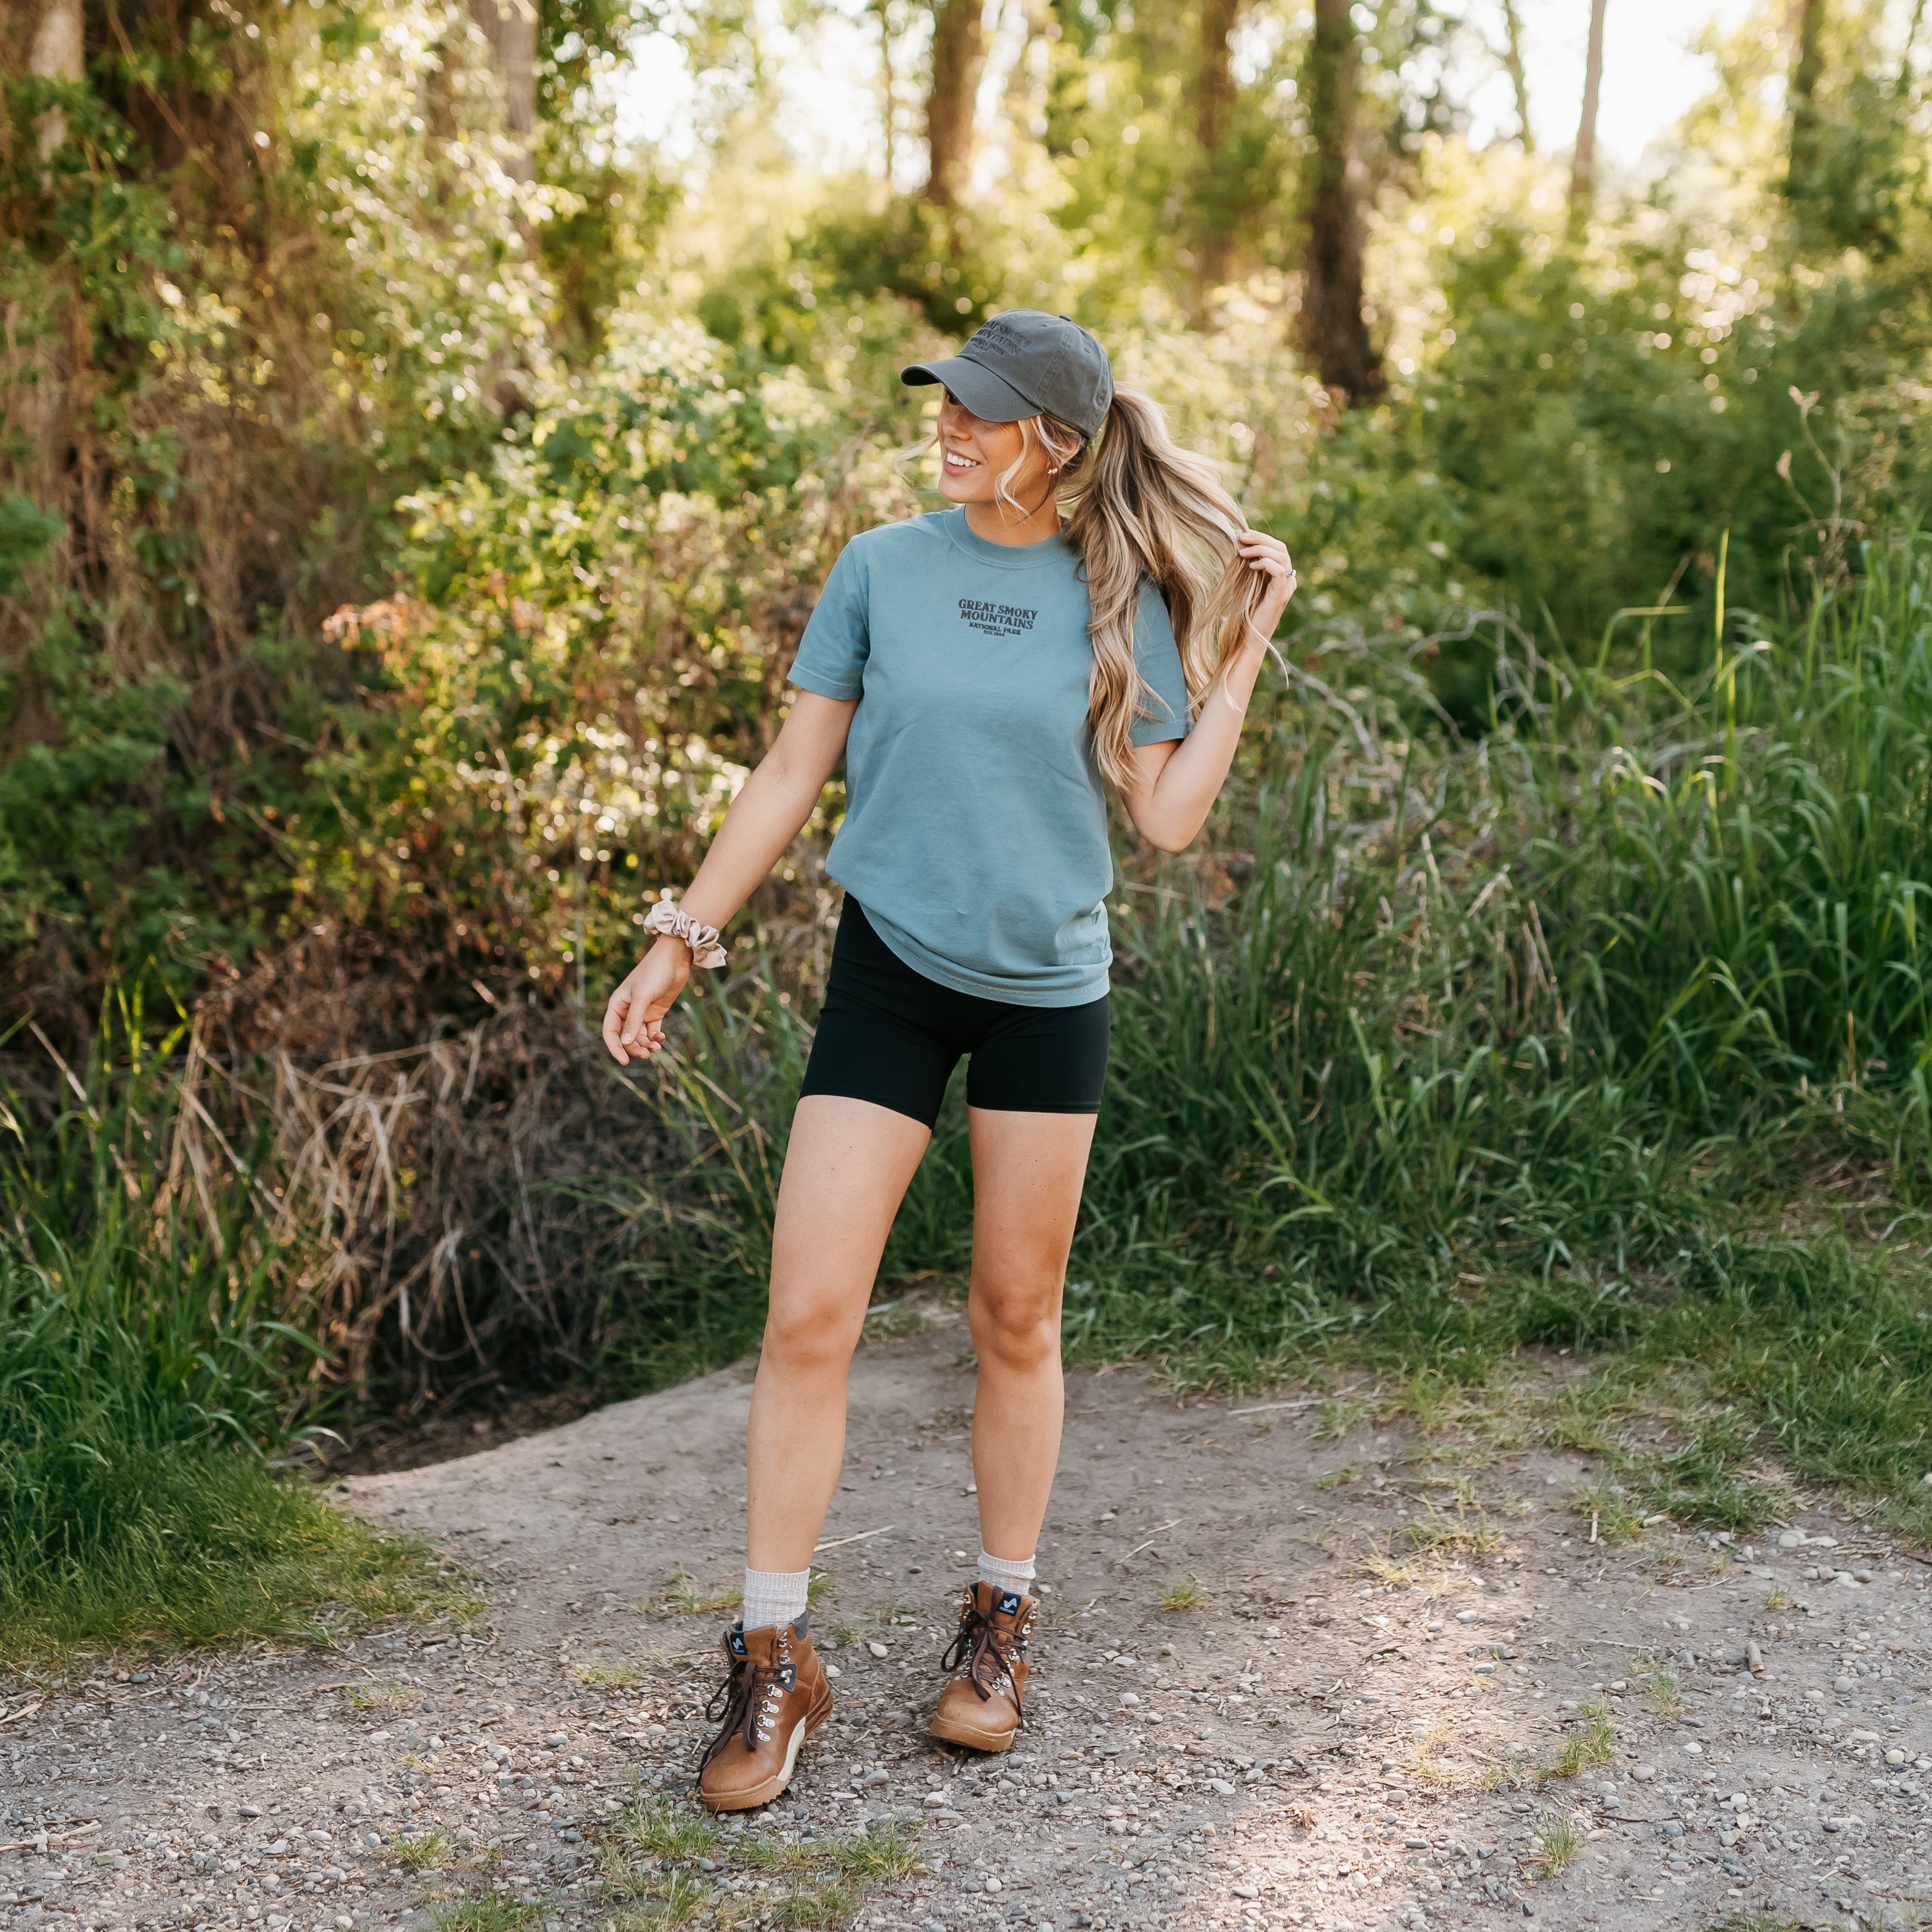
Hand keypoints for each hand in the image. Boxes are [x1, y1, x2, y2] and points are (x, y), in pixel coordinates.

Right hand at [602, 937, 690, 1064]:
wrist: (675, 958)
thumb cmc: (655, 972)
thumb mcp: (643, 997)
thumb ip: (634, 1020)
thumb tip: (625, 1044)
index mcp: (617, 1005)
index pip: (610, 1032)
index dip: (615, 1048)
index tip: (624, 1061)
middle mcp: (627, 1010)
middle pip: (626, 1038)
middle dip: (635, 1048)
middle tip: (648, 1054)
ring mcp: (642, 1012)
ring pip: (640, 1037)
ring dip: (647, 1045)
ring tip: (658, 1046)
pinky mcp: (656, 1013)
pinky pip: (652, 1032)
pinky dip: (656, 1038)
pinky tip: (661, 1038)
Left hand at [1237, 529, 1296, 643]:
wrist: (1247, 639)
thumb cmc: (1243, 614)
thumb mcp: (1244, 583)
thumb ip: (1246, 565)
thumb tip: (1237, 541)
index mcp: (1281, 576)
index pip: (1277, 547)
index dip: (1260, 538)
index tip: (1241, 535)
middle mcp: (1288, 580)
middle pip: (1281, 548)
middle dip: (1260, 539)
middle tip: (1241, 537)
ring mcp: (1287, 587)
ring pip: (1281, 556)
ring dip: (1260, 549)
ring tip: (1242, 552)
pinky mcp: (1281, 595)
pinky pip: (1279, 571)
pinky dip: (1265, 563)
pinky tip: (1251, 566)